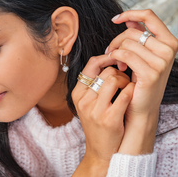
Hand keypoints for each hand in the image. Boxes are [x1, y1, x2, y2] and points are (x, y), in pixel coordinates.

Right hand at [72, 55, 134, 175]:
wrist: (100, 150)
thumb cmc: (96, 122)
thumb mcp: (87, 103)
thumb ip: (93, 84)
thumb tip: (108, 62)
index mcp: (77, 94)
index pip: (91, 64)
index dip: (106, 58)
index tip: (116, 59)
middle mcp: (83, 100)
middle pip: (106, 71)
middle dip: (119, 72)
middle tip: (124, 79)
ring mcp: (95, 110)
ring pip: (114, 79)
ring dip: (125, 81)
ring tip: (127, 87)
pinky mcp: (109, 119)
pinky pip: (124, 94)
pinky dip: (131, 91)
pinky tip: (131, 94)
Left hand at [107, 9, 177, 153]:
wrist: (143, 105)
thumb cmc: (141, 79)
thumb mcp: (143, 55)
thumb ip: (139, 37)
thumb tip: (129, 19)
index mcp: (169, 41)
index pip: (149, 16)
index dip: (130, 13)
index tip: (115, 19)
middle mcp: (169, 48)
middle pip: (132, 32)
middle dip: (116, 41)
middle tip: (111, 52)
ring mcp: (162, 61)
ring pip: (127, 43)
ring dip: (116, 51)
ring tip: (116, 62)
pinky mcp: (151, 73)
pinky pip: (125, 55)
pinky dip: (116, 58)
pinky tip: (119, 67)